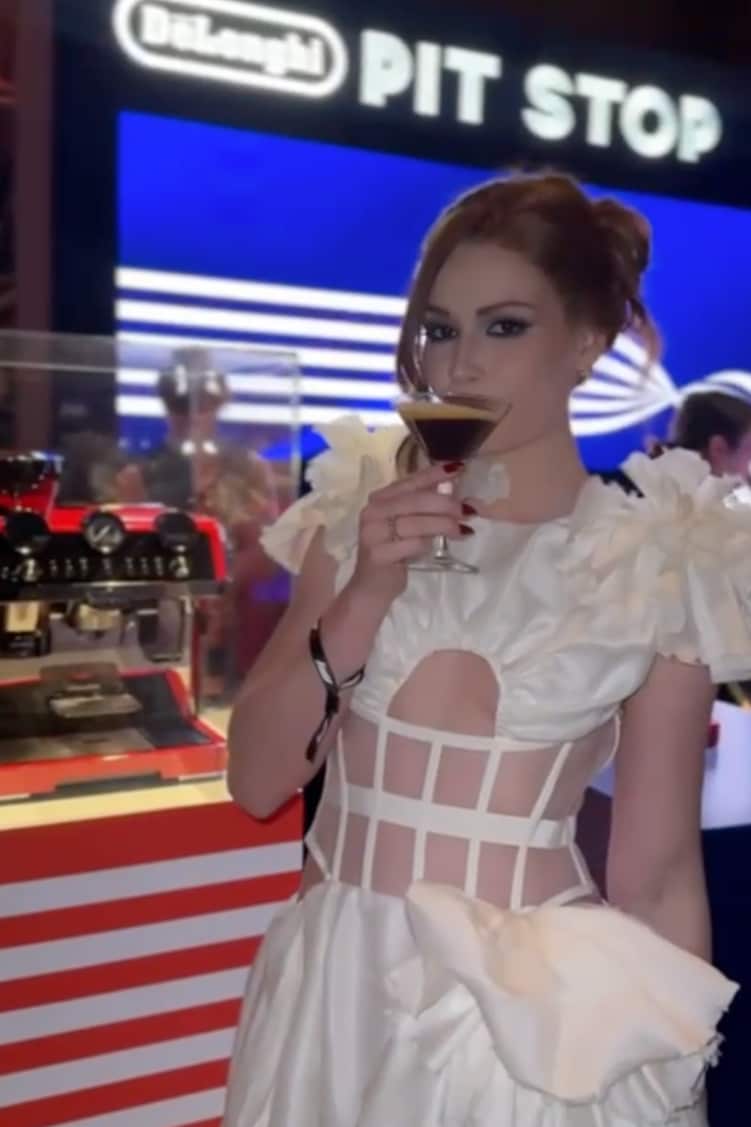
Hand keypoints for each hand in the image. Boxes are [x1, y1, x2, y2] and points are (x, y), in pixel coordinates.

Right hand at [348, 462, 469, 602]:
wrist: (371, 587)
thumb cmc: (394, 553)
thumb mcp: (406, 525)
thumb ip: (423, 508)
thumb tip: (455, 492)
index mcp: (380, 499)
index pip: (410, 481)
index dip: (434, 474)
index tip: (458, 468)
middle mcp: (373, 511)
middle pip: (416, 501)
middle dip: (446, 504)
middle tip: (467, 511)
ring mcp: (373, 533)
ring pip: (416, 522)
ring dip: (444, 525)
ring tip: (463, 530)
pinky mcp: (378, 554)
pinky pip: (412, 544)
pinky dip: (427, 544)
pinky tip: (438, 547)